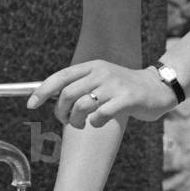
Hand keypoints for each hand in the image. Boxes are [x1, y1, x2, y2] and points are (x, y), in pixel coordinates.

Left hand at [25, 60, 176, 128]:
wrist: (158, 88)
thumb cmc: (125, 88)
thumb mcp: (102, 79)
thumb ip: (81, 85)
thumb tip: (52, 98)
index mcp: (93, 66)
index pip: (61, 77)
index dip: (42, 91)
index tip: (31, 104)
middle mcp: (102, 73)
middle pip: (67, 94)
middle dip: (61, 112)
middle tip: (66, 121)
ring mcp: (115, 85)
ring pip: (82, 105)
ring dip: (77, 121)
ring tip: (82, 124)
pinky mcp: (127, 99)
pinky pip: (101, 115)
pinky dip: (95, 123)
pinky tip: (100, 122)